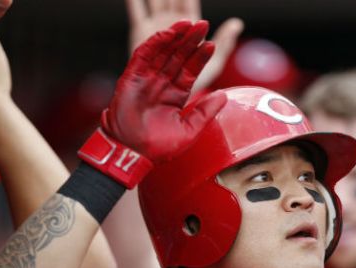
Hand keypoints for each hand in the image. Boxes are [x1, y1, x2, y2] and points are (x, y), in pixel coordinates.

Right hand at [103, 20, 226, 161]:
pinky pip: (144, 55)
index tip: (211, 44)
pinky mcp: (131, 78)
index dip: (200, 57)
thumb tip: (224, 96)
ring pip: (163, 52)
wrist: (132, 154)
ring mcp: (146, 79)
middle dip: (190, 41)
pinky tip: (168, 33)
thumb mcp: (189, 131)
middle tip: (202, 25)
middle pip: (178, 57)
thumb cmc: (157, 148)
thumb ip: (206, 112)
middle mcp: (162, 84)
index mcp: (176, 95)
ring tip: (189, 24)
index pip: (191, 71)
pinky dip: (156, 43)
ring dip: (175, 36)